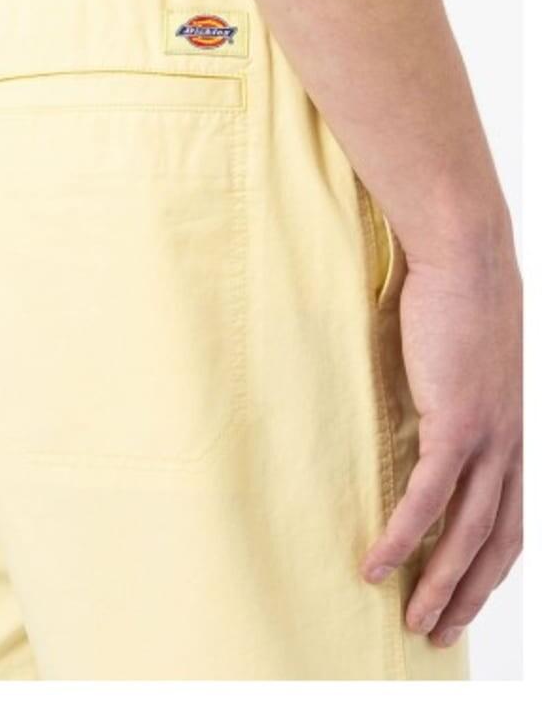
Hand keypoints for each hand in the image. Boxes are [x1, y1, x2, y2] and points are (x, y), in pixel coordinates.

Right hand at [361, 240, 521, 646]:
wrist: (467, 257)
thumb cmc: (458, 299)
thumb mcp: (461, 360)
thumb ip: (449, 395)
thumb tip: (418, 413)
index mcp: (508, 433)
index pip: (510, 519)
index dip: (488, 567)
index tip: (465, 596)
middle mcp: (506, 445)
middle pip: (496, 542)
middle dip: (470, 595)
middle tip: (441, 632)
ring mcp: (486, 437)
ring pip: (468, 533)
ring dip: (440, 584)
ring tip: (414, 621)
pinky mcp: (456, 423)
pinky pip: (429, 498)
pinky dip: (404, 538)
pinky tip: (379, 564)